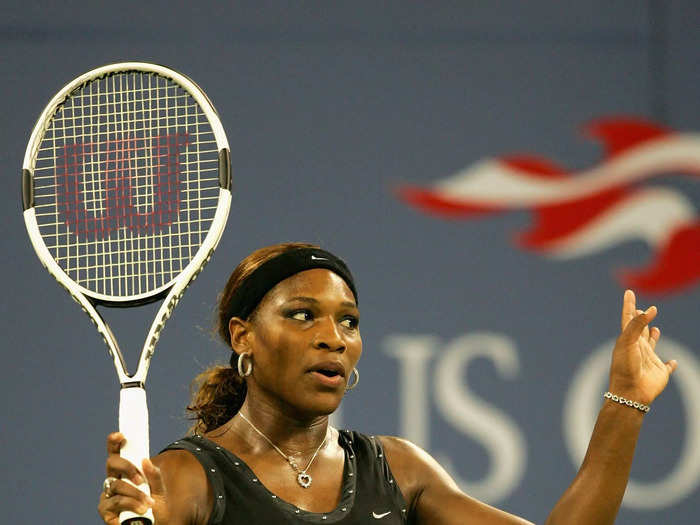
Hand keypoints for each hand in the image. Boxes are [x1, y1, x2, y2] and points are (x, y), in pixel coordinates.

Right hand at [98, 432, 169, 524]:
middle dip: (127, 469)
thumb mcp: (159, 489)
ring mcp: (107, 496)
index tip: (120, 435)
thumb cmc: (154, 505)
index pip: (116, 453)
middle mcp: (113, 480)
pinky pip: (114, 505)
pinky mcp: (106, 512)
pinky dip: (129, 506)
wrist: (155, 524)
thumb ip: (154, 475)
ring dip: (134, 495)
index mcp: (124, 472)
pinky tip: (138, 512)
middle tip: (141, 479)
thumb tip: (145, 460)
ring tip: (148, 504)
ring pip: (117, 486)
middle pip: (112, 464)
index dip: (114, 442)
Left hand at [608, 290, 677, 405]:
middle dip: (640, 319)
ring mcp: (648, 361)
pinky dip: (670, 364)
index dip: (629, 305)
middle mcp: (637, 349)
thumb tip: (649, 309)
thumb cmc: (625, 367)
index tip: (628, 292)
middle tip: (642, 309)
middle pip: (639, 330)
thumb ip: (637, 325)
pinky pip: (666, 367)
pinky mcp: (659, 373)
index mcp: (627, 340)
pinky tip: (672, 362)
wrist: (630, 393)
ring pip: (651, 345)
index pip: (628, 319)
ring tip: (654, 328)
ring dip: (653, 337)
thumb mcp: (628, 342)